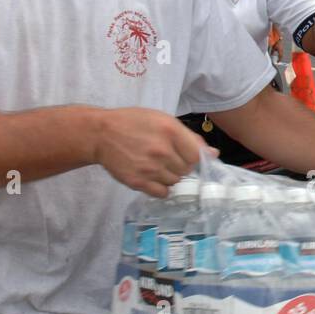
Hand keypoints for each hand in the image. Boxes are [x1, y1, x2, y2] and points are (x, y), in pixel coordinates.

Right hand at [91, 108, 216, 197]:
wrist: (101, 133)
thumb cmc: (134, 123)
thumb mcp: (163, 120)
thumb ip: (190, 137)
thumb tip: (214, 154)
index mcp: (171, 131)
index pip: (197, 156)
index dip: (192, 156)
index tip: (183, 153)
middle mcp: (162, 151)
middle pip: (186, 170)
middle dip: (180, 165)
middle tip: (165, 157)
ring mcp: (150, 168)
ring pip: (175, 182)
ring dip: (170, 176)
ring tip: (156, 165)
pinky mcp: (138, 182)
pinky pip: (162, 193)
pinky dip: (161, 187)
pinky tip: (152, 177)